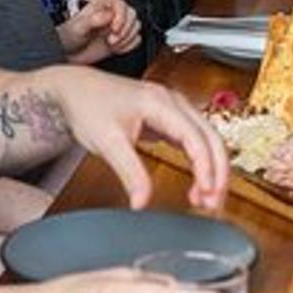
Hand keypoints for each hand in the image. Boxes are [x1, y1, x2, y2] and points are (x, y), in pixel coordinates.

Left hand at [42, 66, 228, 210]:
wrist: (75, 89)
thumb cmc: (89, 105)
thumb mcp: (107, 143)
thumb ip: (129, 173)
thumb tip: (142, 202)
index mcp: (160, 102)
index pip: (195, 137)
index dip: (205, 167)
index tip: (205, 192)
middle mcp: (172, 101)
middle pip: (211, 137)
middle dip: (217, 171)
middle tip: (212, 202)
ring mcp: (173, 107)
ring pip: (207, 138)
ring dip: (212, 168)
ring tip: (205, 198)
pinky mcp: (168, 117)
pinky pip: (195, 139)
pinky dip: (200, 162)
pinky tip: (197, 182)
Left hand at [59, 0, 142, 63]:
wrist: (68, 53)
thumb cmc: (69, 37)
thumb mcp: (78, 27)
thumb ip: (92, 20)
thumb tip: (108, 15)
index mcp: (102, 4)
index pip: (122, 5)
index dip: (121, 18)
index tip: (114, 29)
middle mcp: (112, 13)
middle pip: (132, 15)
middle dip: (124, 30)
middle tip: (111, 39)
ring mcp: (117, 26)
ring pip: (136, 27)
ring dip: (126, 38)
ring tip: (111, 44)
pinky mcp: (121, 38)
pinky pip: (136, 39)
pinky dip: (128, 45)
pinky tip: (116, 48)